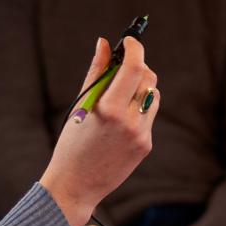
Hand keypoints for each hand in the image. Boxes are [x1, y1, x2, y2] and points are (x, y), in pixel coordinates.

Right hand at [40, 36, 159, 225]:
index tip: (129, 41)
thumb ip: (96, 72)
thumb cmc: (72, 143)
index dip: (135, 48)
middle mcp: (130, 121)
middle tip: (122, 67)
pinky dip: (138, 109)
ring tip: (119, 97)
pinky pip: (149, 116)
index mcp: (110, 109)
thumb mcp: (81, 105)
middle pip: (149, 78)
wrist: (76, 185)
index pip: (134, 67)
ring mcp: (142, 135)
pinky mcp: (146, 145)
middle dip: (138, 66)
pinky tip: (119, 121)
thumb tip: (104, 43)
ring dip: (140, 88)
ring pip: (153, 95)